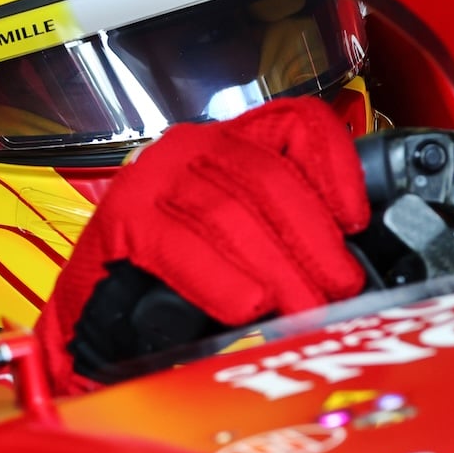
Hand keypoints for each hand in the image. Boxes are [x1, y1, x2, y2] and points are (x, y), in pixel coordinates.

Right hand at [37, 97, 369, 390]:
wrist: (96, 327)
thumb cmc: (178, 286)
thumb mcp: (246, 249)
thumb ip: (289, 239)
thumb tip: (349, 266)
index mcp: (233, 144)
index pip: (297, 125)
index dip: (336, 168)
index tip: (357, 221)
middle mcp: (194, 148)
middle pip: (271, 178)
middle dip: (314, 241)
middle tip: (340, 290)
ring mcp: (154, 180)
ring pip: (232, 214)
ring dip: (278, 269)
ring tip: (305, 311)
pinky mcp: (122, 221)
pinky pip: (181, 246)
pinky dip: (220, 279)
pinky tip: (249, 307)